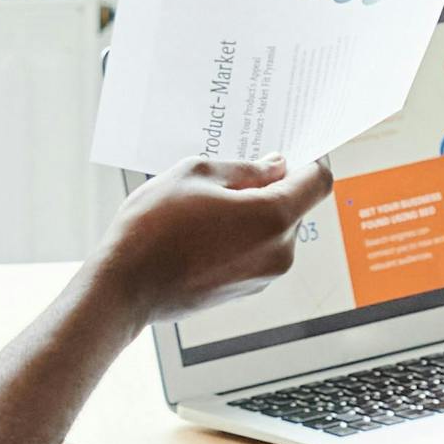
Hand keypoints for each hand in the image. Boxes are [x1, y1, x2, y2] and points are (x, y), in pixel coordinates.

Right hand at [105, 158, 335, 323]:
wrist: (125, 286)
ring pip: (275, 231)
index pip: (318, 181)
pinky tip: (204, 230)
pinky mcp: (246, 291)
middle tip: (231, 176)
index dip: (308, 161)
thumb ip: (246, 169)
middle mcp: (279, 252)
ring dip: (254, 213)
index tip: (291, 152)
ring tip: (207, 206)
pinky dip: (242, 237)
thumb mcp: (197, 175)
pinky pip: (257, 252)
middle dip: (272, 187)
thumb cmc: (154, 228)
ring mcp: (264, 276)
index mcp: (274, 217)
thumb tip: (275, 168)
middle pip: (295, 207)